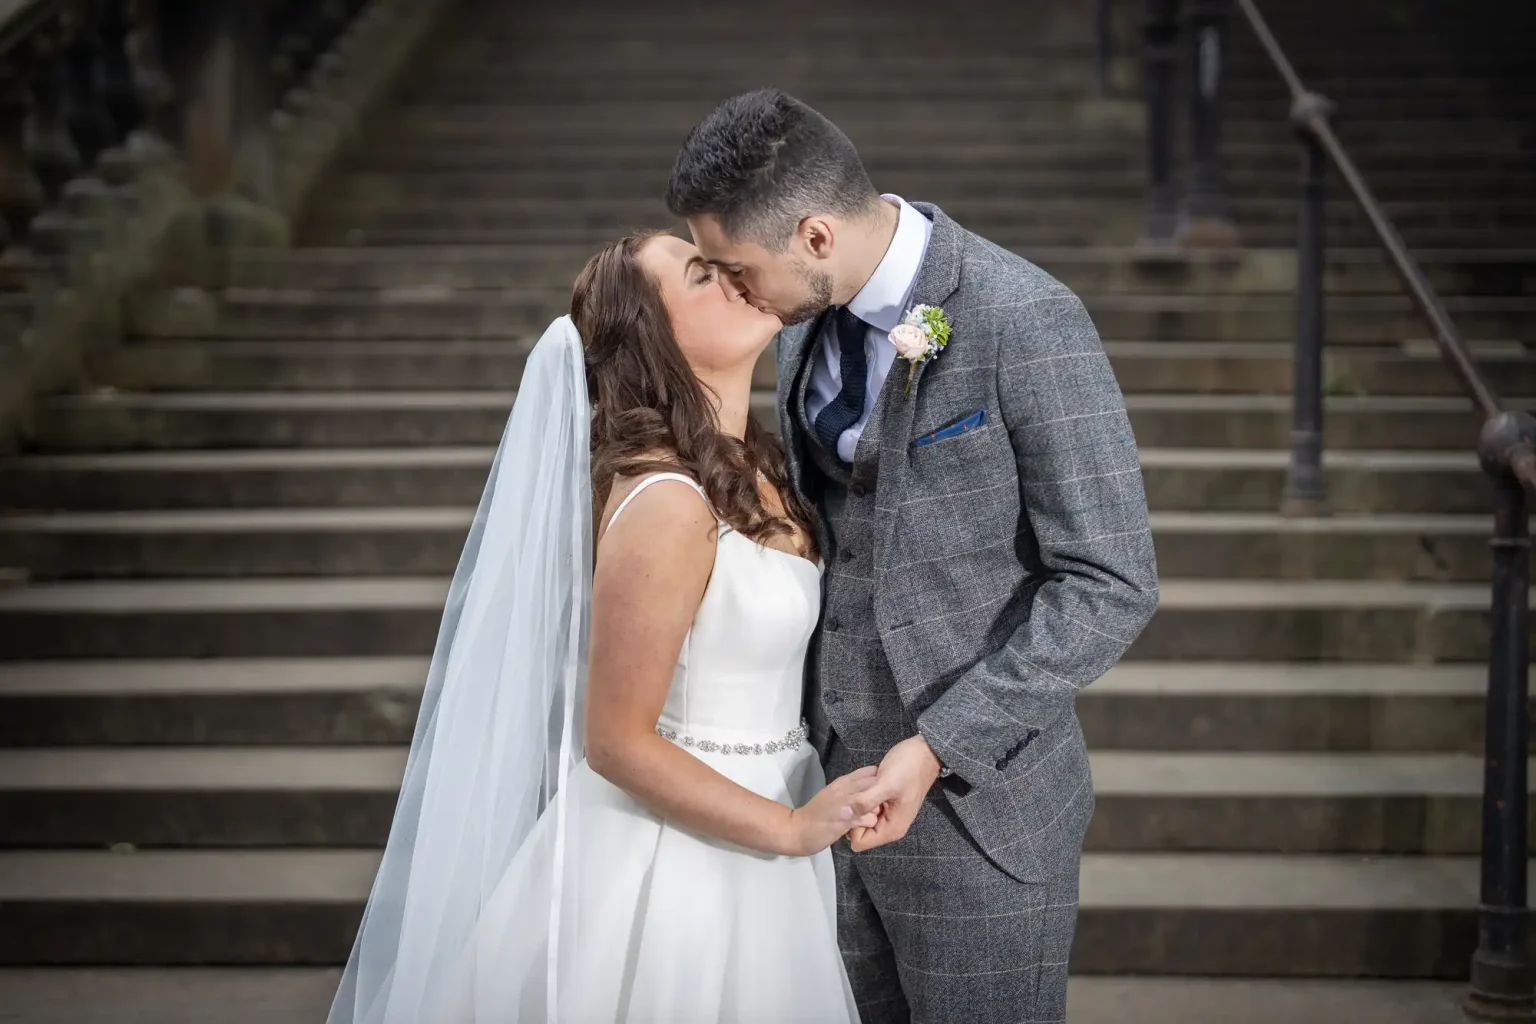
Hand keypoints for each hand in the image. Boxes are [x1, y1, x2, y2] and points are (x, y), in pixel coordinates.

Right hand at [782, 766, 882, 855]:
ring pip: (875, 801)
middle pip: (876, 783)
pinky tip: (861, 828)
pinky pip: (869, 819)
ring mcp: (846, 804)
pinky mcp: (846, 820)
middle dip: (882, 794)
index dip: (879, 781)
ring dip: (876, 811)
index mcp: (842, 782)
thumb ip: (849, 790)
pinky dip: (869, 824)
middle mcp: (846, 789)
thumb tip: (868, 788)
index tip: (879, 792)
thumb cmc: (816, 814)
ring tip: (868, 819)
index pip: (870, 772)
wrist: (796, 830)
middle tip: (877, 807)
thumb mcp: (833, 795)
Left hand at [848, 735, 941, 852]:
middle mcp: (889, 826)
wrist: (924, 752)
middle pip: (859, 830)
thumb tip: (843, 814)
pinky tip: (868, 782)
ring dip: (859, 803)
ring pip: (861, 816)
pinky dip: (863, 796)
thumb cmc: (908, 769)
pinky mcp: (885, 803)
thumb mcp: (886, 784)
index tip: (854, 806)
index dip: (852, 825)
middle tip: (860, 792)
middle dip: (854, 813)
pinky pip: (866, 805)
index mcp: (891, 829)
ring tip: (866, 785)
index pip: (859, 842)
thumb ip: (865, 801)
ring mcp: (887, 814)